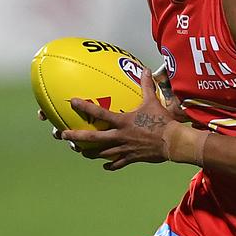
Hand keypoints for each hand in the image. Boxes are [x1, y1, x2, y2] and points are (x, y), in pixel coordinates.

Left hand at [60, 70, 175, 170]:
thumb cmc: (162, 121)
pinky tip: (105, 166)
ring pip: (102, 153)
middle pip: (93, 137)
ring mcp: (124, 148)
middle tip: (62, 135)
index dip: (84, 107)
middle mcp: (119, 136)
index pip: (99, 113)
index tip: (71, 102)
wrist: (173, 141)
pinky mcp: (132, 158)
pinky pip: (118, 163)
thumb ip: (146, 86)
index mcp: (122, 121)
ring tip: (81, 152)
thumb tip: (145, 69)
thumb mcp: (153, 101)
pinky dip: (110, 165)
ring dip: (90, 153)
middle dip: (76, 136)